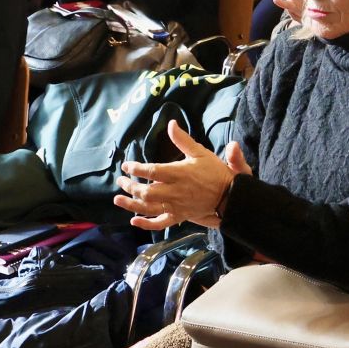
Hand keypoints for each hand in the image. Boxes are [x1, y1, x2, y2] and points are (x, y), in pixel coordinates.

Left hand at [114, 120, 250, 229]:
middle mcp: (174, 191)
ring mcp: (176, 205)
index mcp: (178, 173)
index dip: (136, 168)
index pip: (151, 171)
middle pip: (146, 192)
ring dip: (131, 204)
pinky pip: (160, 223)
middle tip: (121, 180)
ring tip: (118, 199)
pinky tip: (134, 221)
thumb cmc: (214, 172)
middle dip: (130, 186)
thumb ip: (183, 140)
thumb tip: (171, 123)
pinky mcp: (179, 216)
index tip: (126, 165)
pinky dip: (146, 224)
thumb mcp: (200, 152)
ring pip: (149, 208)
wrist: (229, 195)